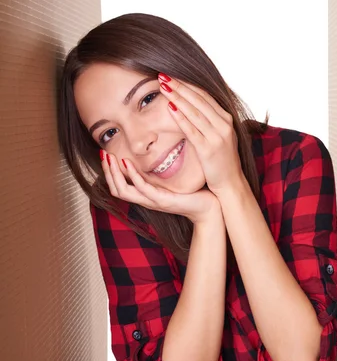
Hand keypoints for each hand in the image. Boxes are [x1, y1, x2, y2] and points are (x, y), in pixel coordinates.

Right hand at [101, 151, 220, 224]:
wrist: (210, 208)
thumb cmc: (193, 193)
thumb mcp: (172, 180)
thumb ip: (161, 171)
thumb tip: (155, 151)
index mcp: (146, 195)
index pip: (118, 186)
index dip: (109, 172)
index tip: (105, 154)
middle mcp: (146, 200)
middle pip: (115, 189)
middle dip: (107, 171)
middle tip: (102, 154)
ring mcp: (153, 201)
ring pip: (123, 190)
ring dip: (114, 173)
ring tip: (109, 157)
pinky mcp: (162, 201)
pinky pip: (142, 189)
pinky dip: (132, 176)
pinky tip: (127, 163)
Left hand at [157, 74, 243, 195]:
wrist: (231, 182)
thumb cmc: (222, 160)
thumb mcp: (220, 136)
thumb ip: (209, 121)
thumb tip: (192, 107)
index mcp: (226, 118)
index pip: (204, 95)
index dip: (187, 84)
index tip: (172, 76)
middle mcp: (223, 124)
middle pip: (198, 100)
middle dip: (179, 86)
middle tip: (163, 75)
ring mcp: (217, 136)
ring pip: (194, 112)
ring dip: (177, 97)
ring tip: (163, 86)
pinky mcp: (208, 149)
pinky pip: (192, 130)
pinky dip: (181, 118)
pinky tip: (170, 108)